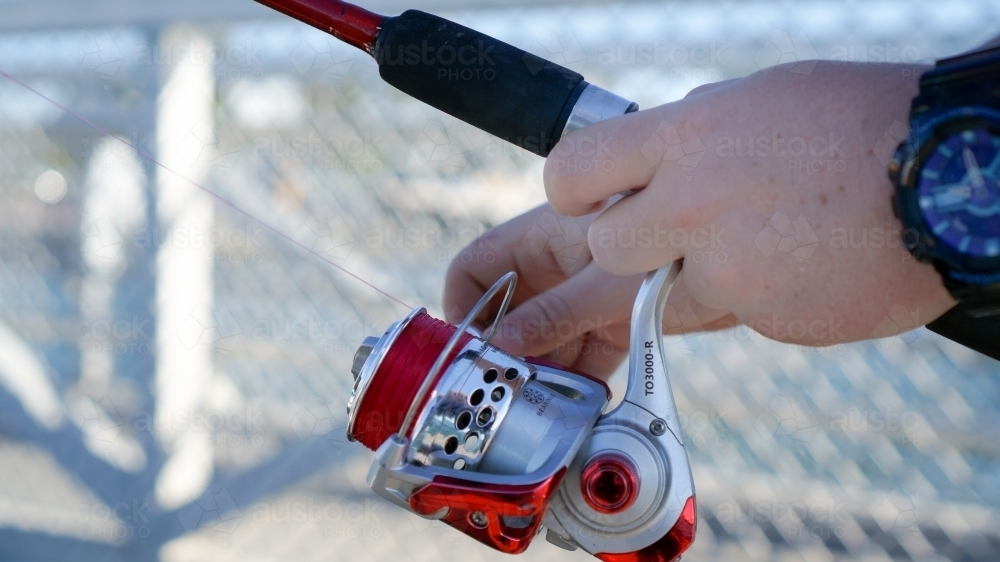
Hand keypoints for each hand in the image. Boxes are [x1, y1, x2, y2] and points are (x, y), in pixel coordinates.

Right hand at [444, 204, 733, 377]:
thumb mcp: (607, 282)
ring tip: (540, 406)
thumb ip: (554, 314)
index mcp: (545, 236)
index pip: (480, 266)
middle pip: (511, 310)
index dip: (463, 304)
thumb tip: (500, 346)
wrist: (751, 245)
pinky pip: (583, 351)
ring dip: (541, 371)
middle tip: (503, 393)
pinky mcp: (617, 318)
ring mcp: (588, 292)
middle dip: (503, 350)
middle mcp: (560, 264)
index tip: (465, 350)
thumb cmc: (678, 241)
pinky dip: (577, 378)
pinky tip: (577, 405)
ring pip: (546, 336)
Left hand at [542, 60, 955, 344]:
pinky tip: (804, 265)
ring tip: (763, 245)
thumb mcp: (760, 102)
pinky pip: (732, 316)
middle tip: (661, 242)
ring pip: (659, 296)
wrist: (956, 179)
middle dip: (622, 250)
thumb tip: (654, 159)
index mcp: (686, 135)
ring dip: (693, 278)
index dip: (572, 191)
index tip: (583, 202)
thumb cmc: (862, 124)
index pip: (572, 170)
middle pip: (603, 247)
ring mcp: (727, 267)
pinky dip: (756, 299)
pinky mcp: (764, 317)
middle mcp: (692, 203)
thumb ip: (693, 138)